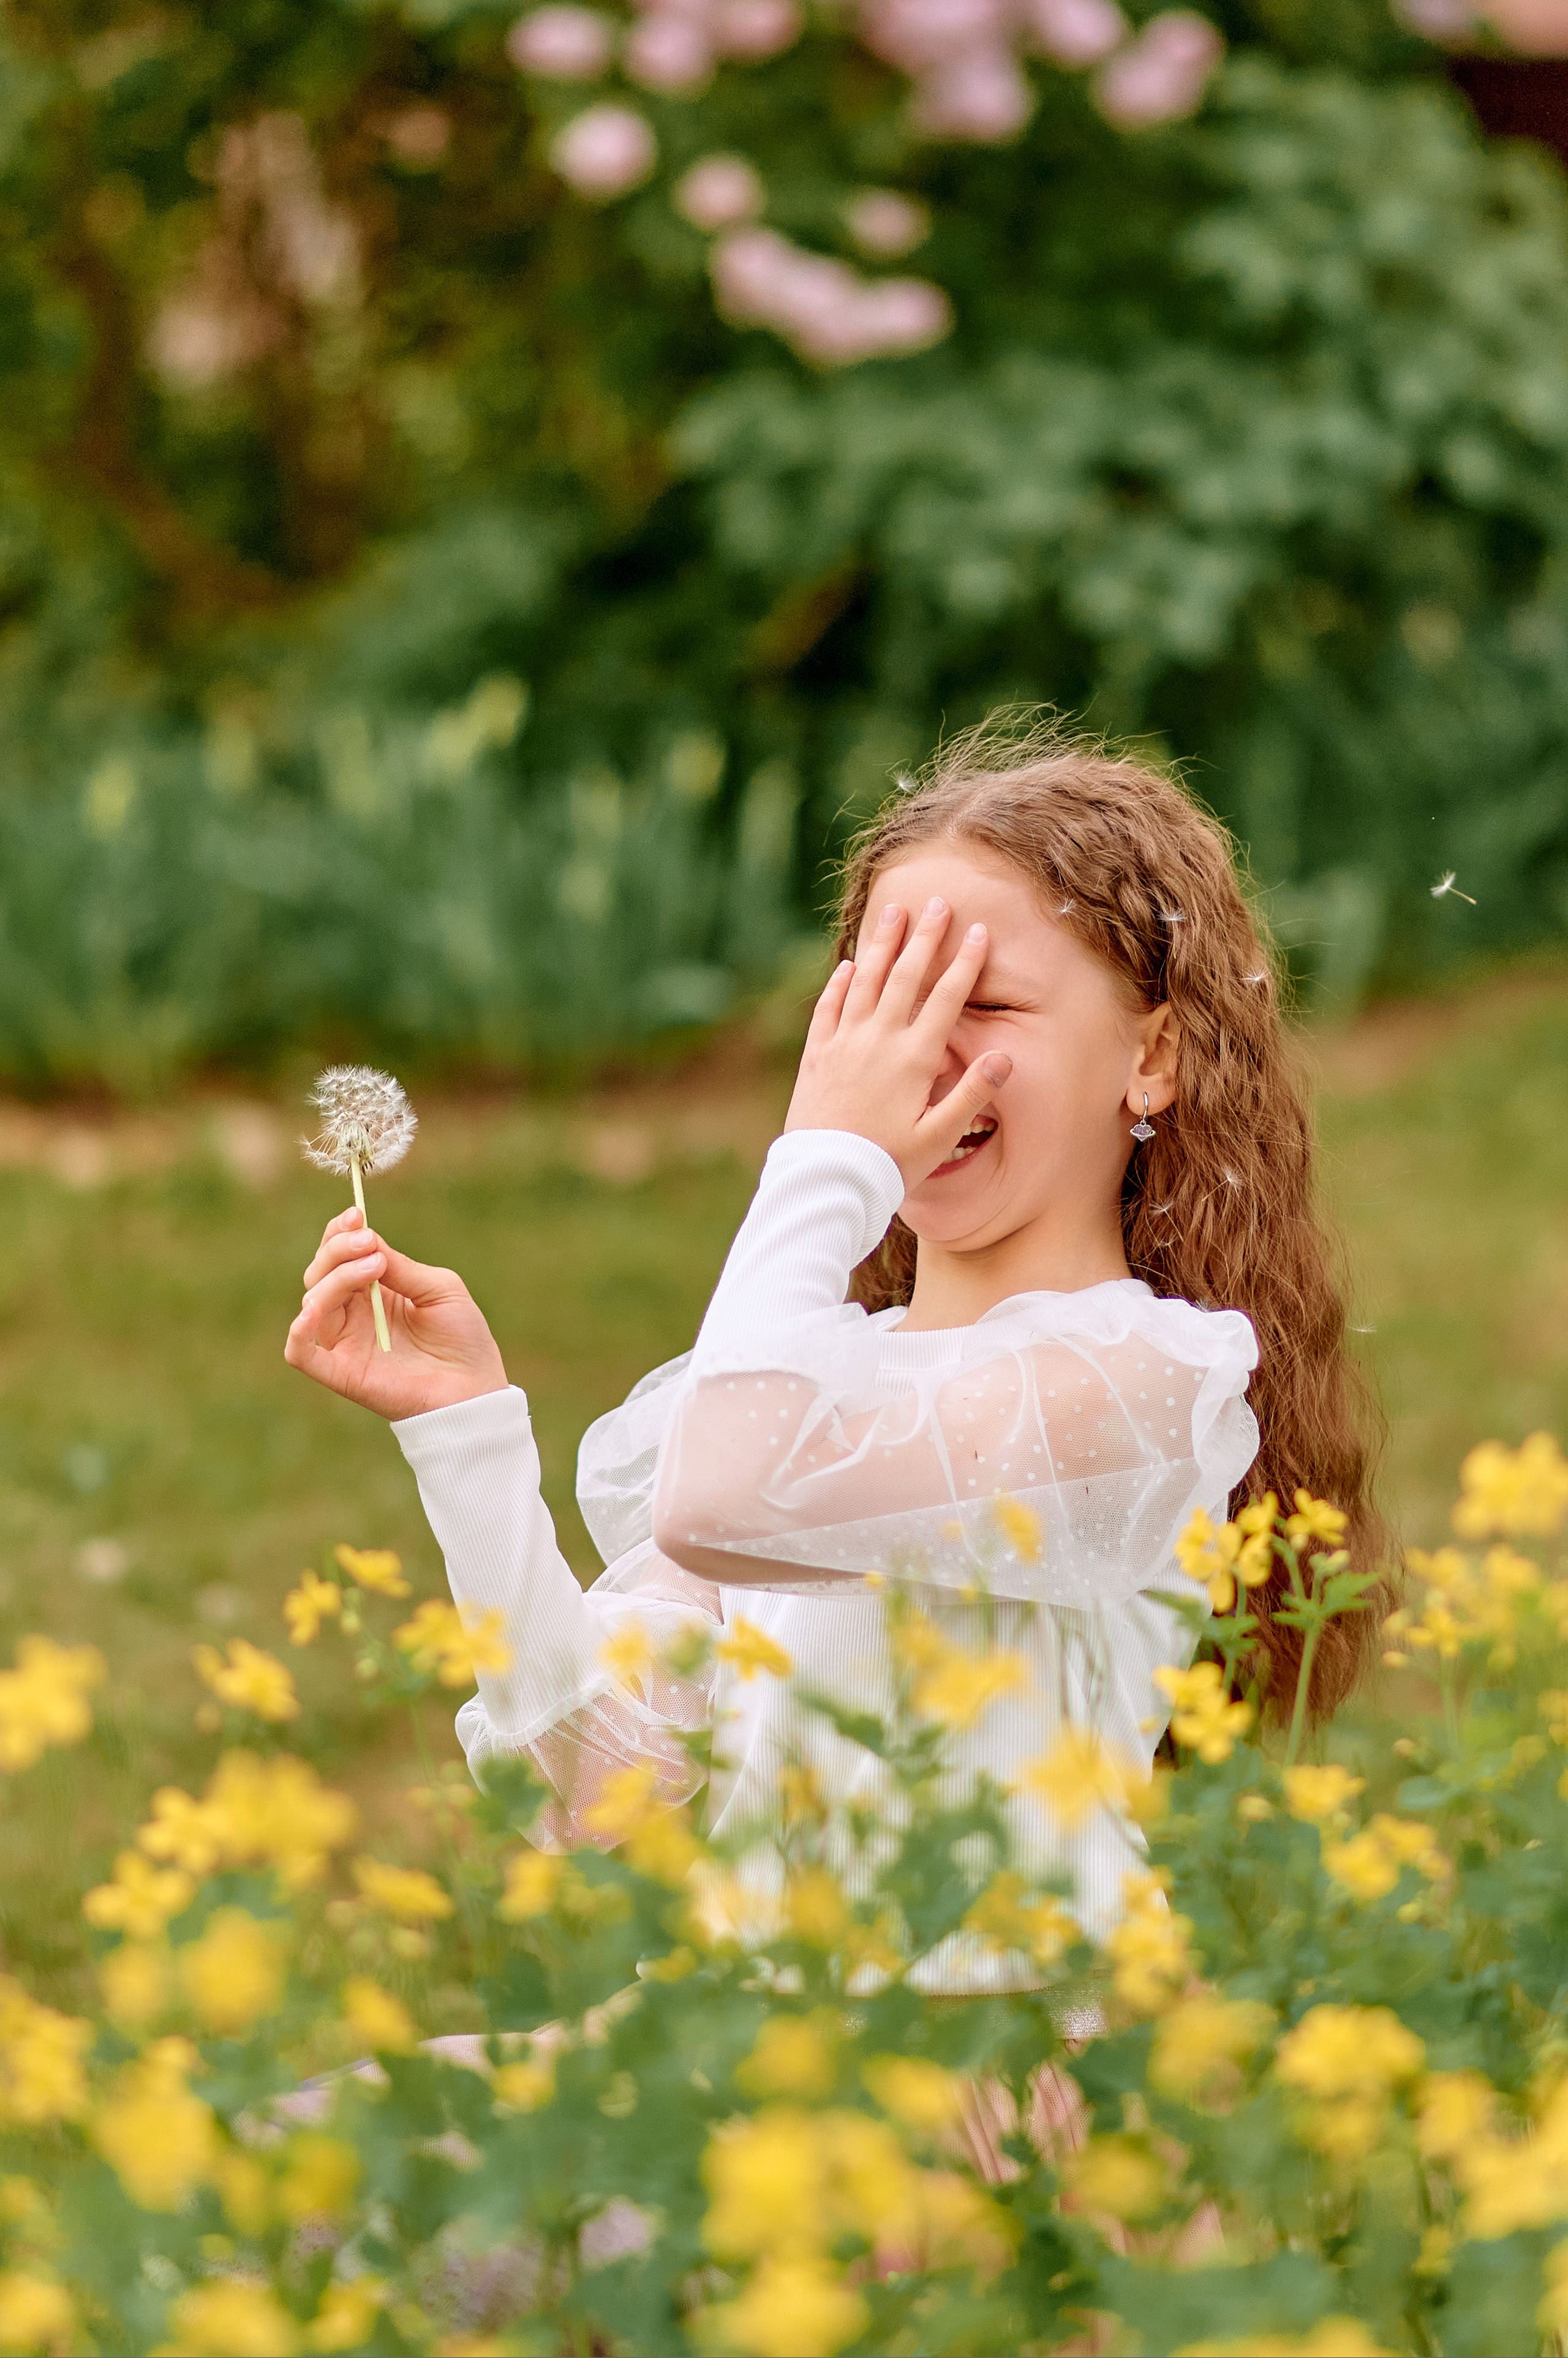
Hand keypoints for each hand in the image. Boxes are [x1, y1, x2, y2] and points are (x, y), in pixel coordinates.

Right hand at [284, 1207, 508, 1420]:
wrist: (475, 1390)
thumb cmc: (463, 1339)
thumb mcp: (440, 1289)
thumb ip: (401, 1267)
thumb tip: (367, 1242)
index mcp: (374, 1290)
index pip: (339, 1256)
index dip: (340, 1233)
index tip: (356, 1216)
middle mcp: (353, 1314)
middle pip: (320, 1273)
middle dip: (337, 1249)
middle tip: (368, 1243)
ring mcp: (345, 1342)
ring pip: (313, 1301)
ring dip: (336, 1277)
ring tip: (374, 1266)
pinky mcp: (342, 1372)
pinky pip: (302, 1353)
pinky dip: (299, 1331)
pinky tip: (313, 1310)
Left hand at [784, 896, 1011, 1188]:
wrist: (827, 1179)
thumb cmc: (889, 1165)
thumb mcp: (940, 1137)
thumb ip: (972, 1094)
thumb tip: (1005, 1057)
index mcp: (915, 1058)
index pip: (946, 998)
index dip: (964, 962)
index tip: (977, 930)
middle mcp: (879, 1041)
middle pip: (905, 977)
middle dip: (924, 938)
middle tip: (936, 902)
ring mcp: (844, 1044)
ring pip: (864, 981)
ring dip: (881, 945)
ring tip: (893, 912)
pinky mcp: (816, 1057)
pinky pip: (828, 1009)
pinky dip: (839, 983)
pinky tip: (847, 965)